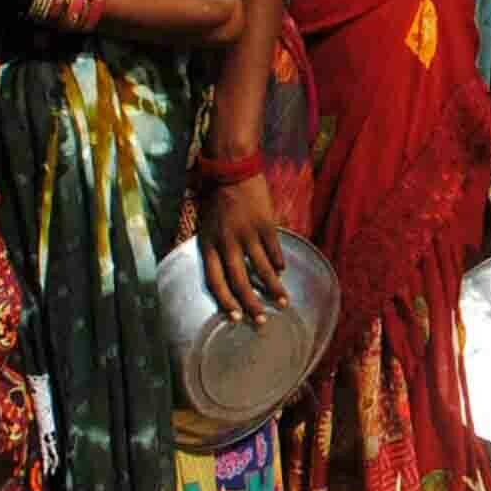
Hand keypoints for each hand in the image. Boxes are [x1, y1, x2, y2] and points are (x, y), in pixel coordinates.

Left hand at [197, 169, 287, 321]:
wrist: (233, 169)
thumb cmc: (217, 197)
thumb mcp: (206, 224)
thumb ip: (215, 247)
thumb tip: (226, 272)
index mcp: (209, 244)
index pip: (215, 281)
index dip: (225, 301)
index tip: (235, 317)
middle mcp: (228, 242)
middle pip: (239, 281)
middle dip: (252, 304)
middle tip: (262, 321)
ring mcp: (248, 233)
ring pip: (262, 269)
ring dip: (273, 289)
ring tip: (284, 303)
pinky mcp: (266, 224)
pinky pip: (274, 250)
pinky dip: (278, 263)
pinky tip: (282, 272)